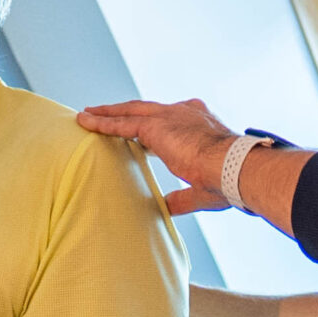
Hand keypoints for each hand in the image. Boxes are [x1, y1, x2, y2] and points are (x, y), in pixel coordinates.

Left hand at [75, 99, 235, 215]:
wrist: (233, 167)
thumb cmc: (227, 180)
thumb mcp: (201, 188)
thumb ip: (180, 196)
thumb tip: (167, 207)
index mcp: (199, 123)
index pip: (169, 121)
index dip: (152, 126)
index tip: (139, 133)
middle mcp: (184, 112)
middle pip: (145, 109)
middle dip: (124, 111)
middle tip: (104, 113)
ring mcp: (169, 116)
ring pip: (130, 112)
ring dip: (107, 114)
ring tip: (87, 116)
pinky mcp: (155, 125)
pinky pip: (121, 123)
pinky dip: (102, 122)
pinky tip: (85, 122)